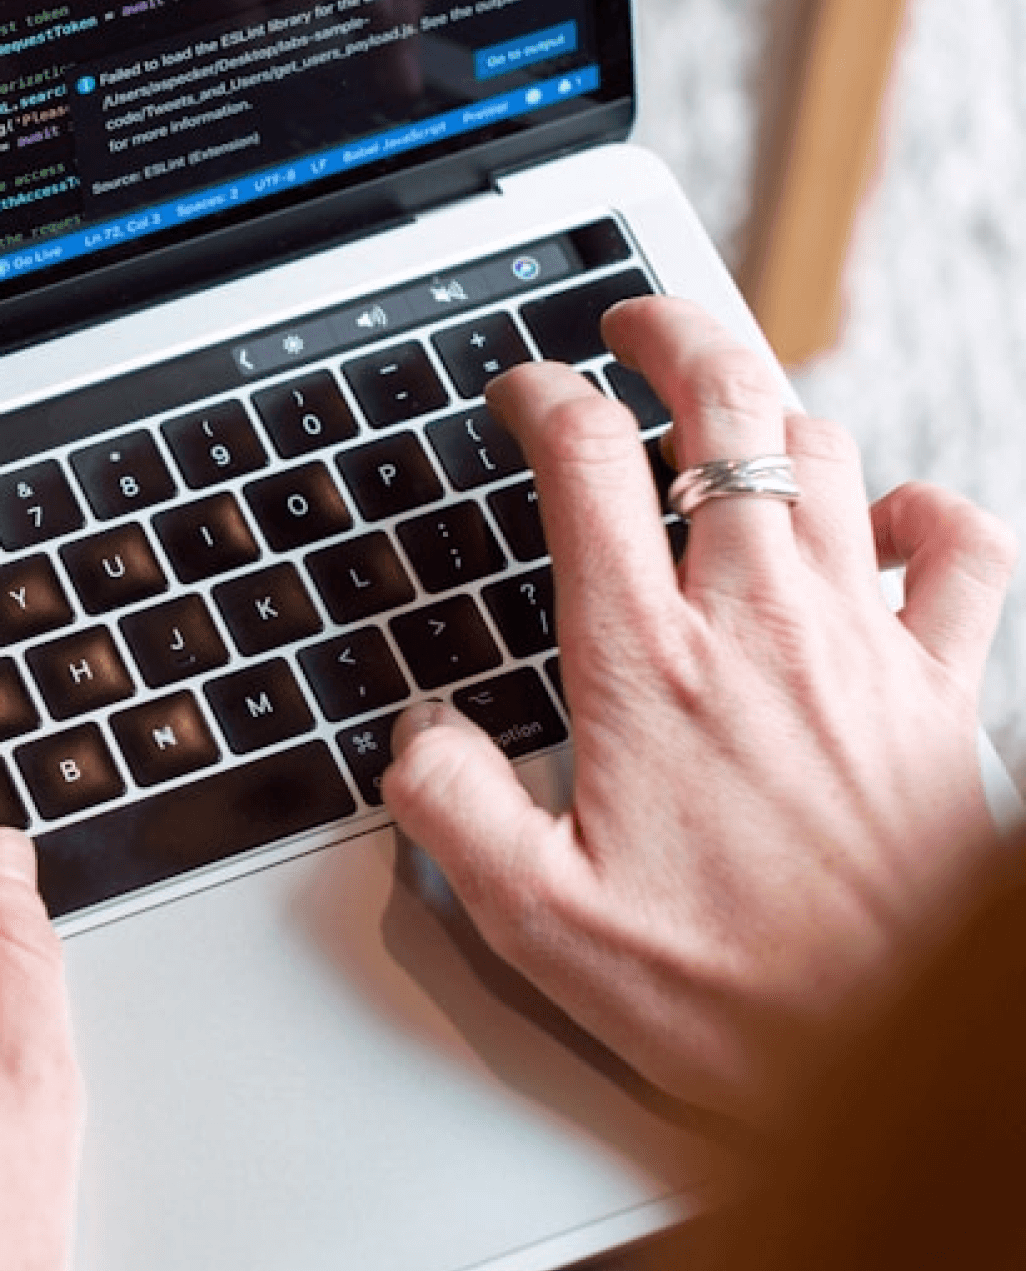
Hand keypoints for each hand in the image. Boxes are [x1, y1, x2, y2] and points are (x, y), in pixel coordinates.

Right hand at [384, 297, 1016, 1116]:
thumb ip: (449, 807)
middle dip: (671, 334)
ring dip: (771, 413)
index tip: (521, 392)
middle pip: (724, 405)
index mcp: (646, 666)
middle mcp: (759, 626)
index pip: (584, 463)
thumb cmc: (726, 997)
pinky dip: (927, 510)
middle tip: (632, 325)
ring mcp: (863, 645)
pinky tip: (890, 520)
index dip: (541, 395)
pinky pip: (963, 548)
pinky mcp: (943, 689)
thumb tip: (419, 731)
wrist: (898, 1056)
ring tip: (726, 421)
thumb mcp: (536, 921)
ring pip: (826, 453)